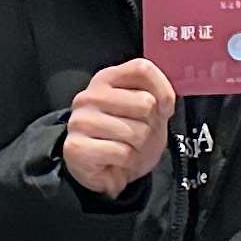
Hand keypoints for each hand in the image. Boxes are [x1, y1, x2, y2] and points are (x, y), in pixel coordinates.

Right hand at [63, 59, 177, 197]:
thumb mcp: (149, 112)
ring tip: (128, 149)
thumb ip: (157, 96)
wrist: (106, 172)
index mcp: (106, 79)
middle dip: (151, 126)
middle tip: (139, 136)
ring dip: (140, 148)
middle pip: (146, 103)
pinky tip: (117, 161)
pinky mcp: (76, 146)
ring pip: (136, 132)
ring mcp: (80, 120)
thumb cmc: (128, 138)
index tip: (162, 110)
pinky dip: (128, 162)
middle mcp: (90, 96)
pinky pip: (123, 153)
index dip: (163, 91)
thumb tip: (164, 102)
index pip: (142, 69)